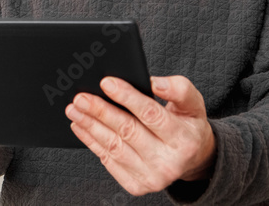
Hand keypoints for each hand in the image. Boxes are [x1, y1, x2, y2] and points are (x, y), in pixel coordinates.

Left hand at [64, 75, 215, 195]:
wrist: (193, 159)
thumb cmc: (188, 125)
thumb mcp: (193, 103)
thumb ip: (178, 89)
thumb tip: (153, 83)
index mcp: (184, 139)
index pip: (151, 114)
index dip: (127, 97)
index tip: (106, 82)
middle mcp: (169, 162)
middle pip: (127, 131)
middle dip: (101, 112)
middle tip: (81, 97)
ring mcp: (152, 178)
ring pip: (114, 147)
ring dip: (91, 127)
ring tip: (75, 110)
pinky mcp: (137, 186)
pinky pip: (109, 162)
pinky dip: (92, 143)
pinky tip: (82, 127)